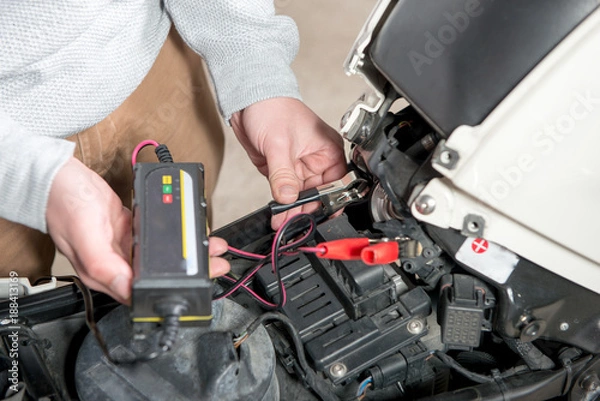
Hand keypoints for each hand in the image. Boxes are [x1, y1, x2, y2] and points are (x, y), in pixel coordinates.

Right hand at [46, 157, 229, 303]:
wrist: (58, 177)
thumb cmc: (63, 206)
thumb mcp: (86, 238)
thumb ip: (105, 266)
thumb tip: (128, 288)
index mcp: (105, 274)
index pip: (143, 293)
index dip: (172, 292)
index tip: (199, 284)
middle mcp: (116, 264)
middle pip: (159, 275)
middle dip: (192, 271)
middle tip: (216, 265)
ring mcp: (124, 246)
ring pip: (162, 257)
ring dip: (189, 253)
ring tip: (212, 248)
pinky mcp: (129, 229)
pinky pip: (157, 237)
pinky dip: (177, 236)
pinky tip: (190, 232)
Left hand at [231, 98, 346, 227]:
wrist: (248, 100)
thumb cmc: (273, 108)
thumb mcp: (280, 144)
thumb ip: (283, 174)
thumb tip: (288, 197)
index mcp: (327, 151)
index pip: (336, 184)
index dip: (328, 201)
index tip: (316, 216)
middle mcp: (317, 160)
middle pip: (318, 194)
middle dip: (305, 210)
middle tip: (293, 222)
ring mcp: (299, 166)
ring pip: (301, 197)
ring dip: (292, 211)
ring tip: (282, 223)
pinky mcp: (283, 170)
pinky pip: (286, 192)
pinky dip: (282, 204)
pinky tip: (278, 214)